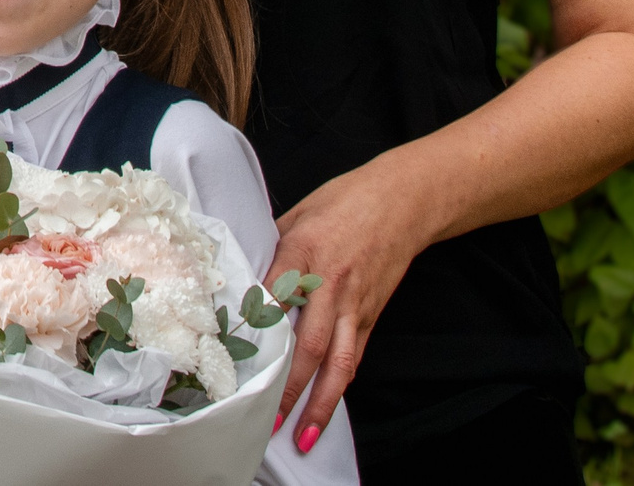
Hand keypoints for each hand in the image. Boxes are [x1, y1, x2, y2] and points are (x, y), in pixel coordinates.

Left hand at [267, 157, 437, 454]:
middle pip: (307, 343)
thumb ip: (271, 247)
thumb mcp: (298, 214)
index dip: (252, 329)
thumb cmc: (345, 201)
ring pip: (338, 361)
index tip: (229, 357)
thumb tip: (240, 272)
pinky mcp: (371, 313)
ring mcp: (354, 302)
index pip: (272, 297)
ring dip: (320, 401)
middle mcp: (330, 282)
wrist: (403, 200)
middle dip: (288, 385)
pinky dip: (339, 384)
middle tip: (265, 416)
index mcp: (303, 251)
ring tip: (303, 434)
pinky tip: (326, 408)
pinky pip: (354, 355)